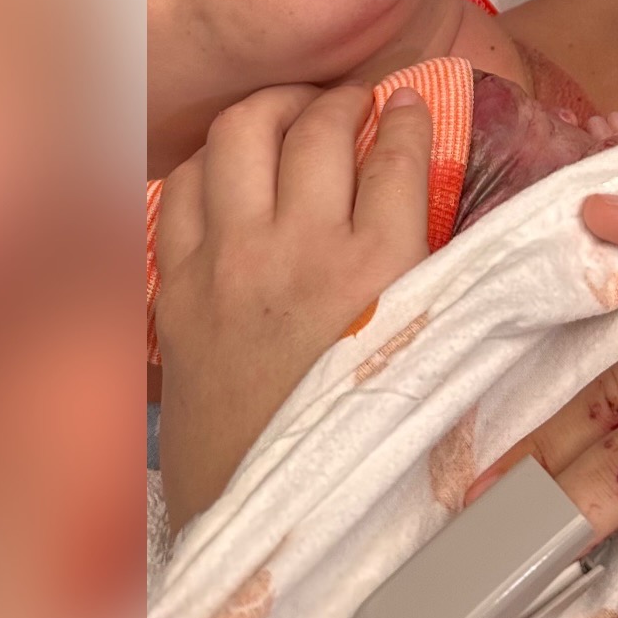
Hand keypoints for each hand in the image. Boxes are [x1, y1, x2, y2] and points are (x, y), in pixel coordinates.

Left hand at [154, 81, 433, 527]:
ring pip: (242, 134)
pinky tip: (230, 173)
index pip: (399, 153)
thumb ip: (436, 280)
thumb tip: (440, 211)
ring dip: (274, 112)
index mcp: (381, 267)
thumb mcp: (424, 355)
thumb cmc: (362, 441)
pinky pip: (184, 188)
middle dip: (343, 103)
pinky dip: (210, 166)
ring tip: (291, 117)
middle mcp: (303, 247)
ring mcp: (230, 260)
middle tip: (354, 106)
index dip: (409, 115)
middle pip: (321, 127)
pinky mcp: (177, 285)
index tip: (409, 103)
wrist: (265, 514)